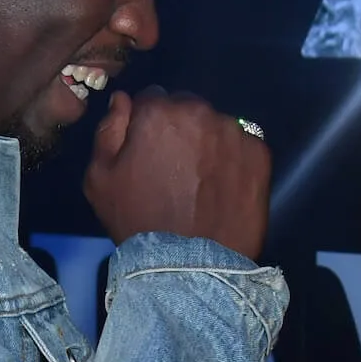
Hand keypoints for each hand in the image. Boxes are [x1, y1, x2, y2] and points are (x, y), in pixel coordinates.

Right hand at [84, 88, 271, 259]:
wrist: (189, 263)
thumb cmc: (137, 219)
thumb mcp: (100, 176)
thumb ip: (109, 129)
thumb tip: (123, 100)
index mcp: (159, 111)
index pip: (153, 98)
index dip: (148, 123)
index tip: (150, 149)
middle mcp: (200, 112)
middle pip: (187, 108)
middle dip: (181, 127)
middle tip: (176, 166)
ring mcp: (234, 132)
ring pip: (217, 125)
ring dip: (209, 141)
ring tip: (202, 179)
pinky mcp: (260, 154)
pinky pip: (242, 146)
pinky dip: (234, 159)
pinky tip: (224, 185)